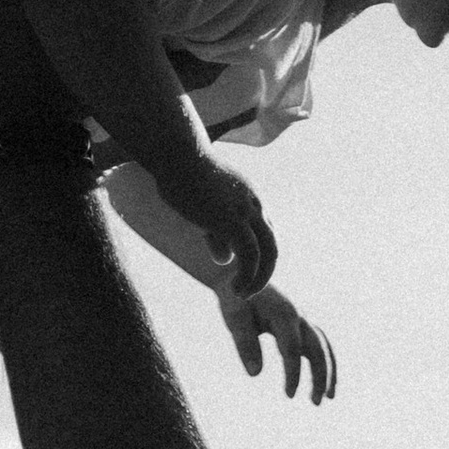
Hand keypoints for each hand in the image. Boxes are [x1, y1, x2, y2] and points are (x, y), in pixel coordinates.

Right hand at [176, 156, 278, 300]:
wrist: (176, 155)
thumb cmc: (181, 175)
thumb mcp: (202, 207)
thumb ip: (216, 233)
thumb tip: (225, 260)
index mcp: (250, 198)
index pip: (262, 233)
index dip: (254, 256)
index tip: (237, 270)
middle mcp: (254, 205)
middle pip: (272, 245)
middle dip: (264, 271)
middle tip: (249, 289)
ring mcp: (246, 213)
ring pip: (267, 253)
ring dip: (258, 279)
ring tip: (242, 294)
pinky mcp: (232, 221)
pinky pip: (250, 257)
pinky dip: (248, 277)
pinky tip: (235, 289)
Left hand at [218, 276, 336, 404]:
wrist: (238, 274)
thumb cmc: (235, 297)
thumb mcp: (234, 318)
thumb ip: (245, 344)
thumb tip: (255, 374)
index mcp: (283, 314)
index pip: (293, 349)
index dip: (293, 373)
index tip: (289, 395)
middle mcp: (298, 315)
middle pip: (317, 348)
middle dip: (320, 376)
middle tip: (316, 402)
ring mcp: (301, 318)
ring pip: (323, 346)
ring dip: (328, 371)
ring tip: (328, 397)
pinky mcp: (298, 322)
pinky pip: (318, 343)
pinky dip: (323, 361)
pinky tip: (321, 380)